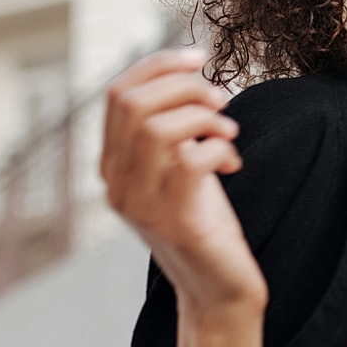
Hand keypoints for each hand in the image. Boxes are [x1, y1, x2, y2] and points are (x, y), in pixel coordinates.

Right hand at [100, 48, 266, 319]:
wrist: (218, 288)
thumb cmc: (204, 222)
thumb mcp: (180, 165)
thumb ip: (171, 127)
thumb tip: (188, 72)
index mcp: (113, 165)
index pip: (117, 94)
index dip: (159, 65)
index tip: (201, 58)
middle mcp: (116, 185)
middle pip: (132, 104)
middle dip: (185, 87)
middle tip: (221, 101)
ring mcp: (141, 206)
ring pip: (156, 129)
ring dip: (203, 117)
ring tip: (228, 131)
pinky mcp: (174, 224)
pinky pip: (190, 162)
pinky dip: (218, 149)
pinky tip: (232, 162)